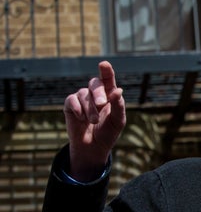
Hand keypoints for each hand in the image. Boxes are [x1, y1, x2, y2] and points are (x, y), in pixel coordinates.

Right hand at [63, 61, 125, 180]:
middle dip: (98, 92)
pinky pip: (72, 100)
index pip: (108, 80)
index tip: (104, 64)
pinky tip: (81, 118)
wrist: (93, 147)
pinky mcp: (70, 105)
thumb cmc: (108, 133)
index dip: (106, 71)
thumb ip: (118, 105)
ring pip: (83, 94)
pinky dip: (77, 108)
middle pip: (95, 83)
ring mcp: (82, 99)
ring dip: (90, 108)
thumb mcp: (118, 120)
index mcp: (109, 95)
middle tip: (101, 103)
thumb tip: (118, 90)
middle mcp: (95, 94)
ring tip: (93, 121)